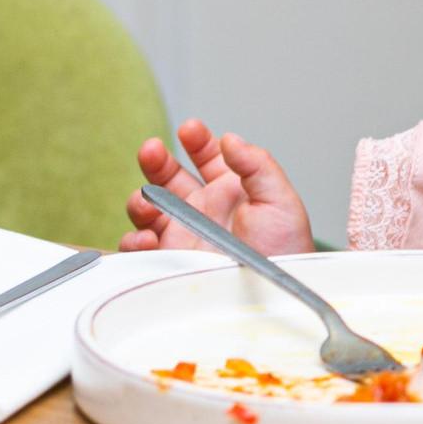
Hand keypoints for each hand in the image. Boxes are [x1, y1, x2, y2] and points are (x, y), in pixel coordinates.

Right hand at [121, 119, 316, 255]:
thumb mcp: (280, 201)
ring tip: (147, 200)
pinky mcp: (170, 259)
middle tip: (151, 151)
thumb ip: (257, 166)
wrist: (275, 293)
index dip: (196, 140)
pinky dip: (136, 239)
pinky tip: (148, 238)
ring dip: (141, 198)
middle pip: (168, 175)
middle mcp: (203, 207)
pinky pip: (141, 246)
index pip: (207, 155)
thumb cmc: (286, 250)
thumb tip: (230, 139)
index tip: (189, 130)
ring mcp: (184, 232)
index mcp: (230, 188)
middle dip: (156, 160)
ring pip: (149, 206)